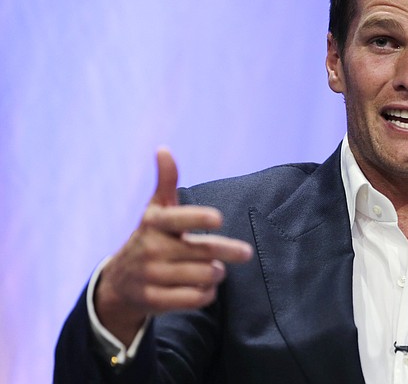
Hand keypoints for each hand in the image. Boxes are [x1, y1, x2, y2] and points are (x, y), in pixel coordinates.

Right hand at [94, 148, 252, 345]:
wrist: (119, 282)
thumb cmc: (151, 238)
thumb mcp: (156, 211)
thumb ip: (166, 182)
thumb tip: (163, 149)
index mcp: (153, 223)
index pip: (178, 218)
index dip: (198, 218)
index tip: (219, 218)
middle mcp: (150, 248)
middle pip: (203, 252)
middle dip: (228, 252)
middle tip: (245, 252)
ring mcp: (150, 276)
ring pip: (203, 276)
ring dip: (216, 274)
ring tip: (215, 270)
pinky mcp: (153, 301)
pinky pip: (194, 298)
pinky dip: (206, 294)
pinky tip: (205, 288)